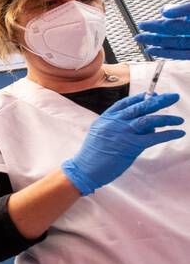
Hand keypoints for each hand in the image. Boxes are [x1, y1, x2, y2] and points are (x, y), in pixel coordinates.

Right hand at [62, 92, 184, 194]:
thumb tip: (145, 127)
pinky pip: (154, 137)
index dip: (141, 97)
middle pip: (140, 107)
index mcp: (106, 118)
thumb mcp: (101, 134)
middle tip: (173, 97)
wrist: (84, 169)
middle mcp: (115, 122)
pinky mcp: (131, 145)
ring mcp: (123, 133)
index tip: (154, 93)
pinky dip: (168, 134)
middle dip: (159, 101)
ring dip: (167, 119)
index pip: (126, 102)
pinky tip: (178, 133)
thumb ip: (118, 127)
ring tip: (179, 120)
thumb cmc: (93, 155)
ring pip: (149, 120)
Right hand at [135, 1, 189, 58]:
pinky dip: (166, 53)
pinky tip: (153, 51)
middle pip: (169, 34)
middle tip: (137, 37)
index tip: (141, 25)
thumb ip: (180, 9)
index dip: (155, 25)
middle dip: (152, 36)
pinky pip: (181, 55)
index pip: (171, 23)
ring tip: (141, 44)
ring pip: (173, 44)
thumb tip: (162, 11)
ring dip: (155, 45)